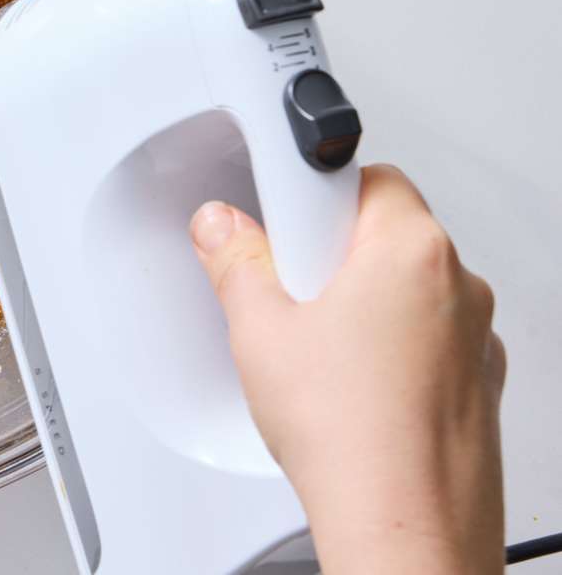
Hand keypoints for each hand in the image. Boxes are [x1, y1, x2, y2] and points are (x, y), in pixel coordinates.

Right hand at [190, 164, 504, 574]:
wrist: (405, 528)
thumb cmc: (352, 436)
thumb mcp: (259, 329)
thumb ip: (235, 260)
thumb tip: (222, 227)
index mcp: (410, 247)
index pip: (358, 171)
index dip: (304, 188)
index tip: (274, 204)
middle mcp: (457, 281)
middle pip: (380, 227)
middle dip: (327, 248)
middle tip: (285, 288)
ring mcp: (474, 333)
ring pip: (404, 285)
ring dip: (359, 298)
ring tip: (311, 350)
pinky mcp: (477, 379)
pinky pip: (425, 335)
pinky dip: (388, 346)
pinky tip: (344, 384)